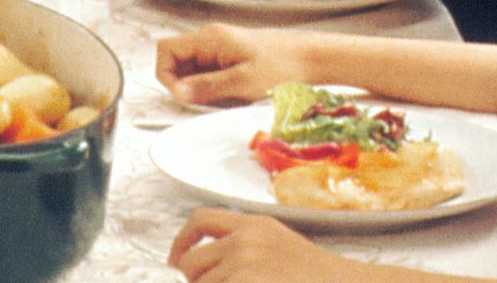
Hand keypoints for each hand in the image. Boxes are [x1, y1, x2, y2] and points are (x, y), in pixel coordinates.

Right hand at [156, 24, 315, 107]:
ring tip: (226, 99)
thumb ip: (206, 87)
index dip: (166, 74)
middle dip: (186, 85)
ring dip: (202, 89)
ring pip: (194, 70)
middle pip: (178, 61)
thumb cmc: (283, 66)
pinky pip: (210, 73)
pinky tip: (234, 95)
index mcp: (209, 38)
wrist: (314, 58)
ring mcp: (221, 48)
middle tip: (208, 101)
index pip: (166, 50)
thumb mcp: (242, 82)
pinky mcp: (232, 58)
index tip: (183, 95)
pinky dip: (215, 88)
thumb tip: (176, 93)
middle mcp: (211, 39)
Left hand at [172, 209, 372, 280]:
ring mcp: (245, 266)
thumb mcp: (281, 248)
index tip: (176, 263)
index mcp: (255, 225)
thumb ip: (245, 250)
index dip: (181, 243)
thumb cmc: (321, 279)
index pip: (200, 220)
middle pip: (192, 263)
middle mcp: (245, 241)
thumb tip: (206, 270)